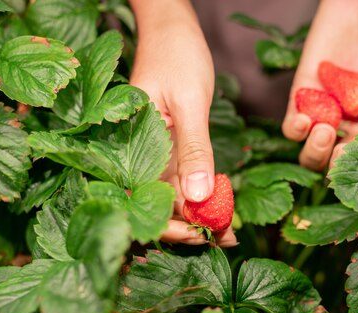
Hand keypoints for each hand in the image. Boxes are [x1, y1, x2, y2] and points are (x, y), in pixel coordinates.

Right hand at [129, 0, 236, 246]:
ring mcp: (152, 153)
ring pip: (171, 196)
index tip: (203, 235)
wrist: (172, 28)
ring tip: (229, 231)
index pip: (145, 198)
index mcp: (129, 146)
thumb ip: (193, 149)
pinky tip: (221, 207)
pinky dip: (201, 196)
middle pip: (157, 204)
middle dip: (189, 227)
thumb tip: (197, 198)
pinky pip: (181, 180)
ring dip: (199, 216)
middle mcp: (136, 155)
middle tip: (225, 238)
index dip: (172, 223)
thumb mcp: (189, 102)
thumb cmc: (176, 55)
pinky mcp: (168, 149)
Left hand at [282, 0, 357, 170]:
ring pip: (310, 151)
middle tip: (337, 152)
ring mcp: (324, 114)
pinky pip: (292, 126)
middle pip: (332, 163)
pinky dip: (295, 129)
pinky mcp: (302, 98)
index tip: (356, 162)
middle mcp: (349, 127)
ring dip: (313, 150)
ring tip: (323, 130)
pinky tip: (305, 120)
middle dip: (331, 163)